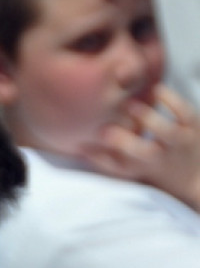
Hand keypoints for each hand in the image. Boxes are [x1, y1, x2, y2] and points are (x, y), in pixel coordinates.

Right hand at [82, 85, 199, 210]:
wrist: (195, 177)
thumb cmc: (157, 170)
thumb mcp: (131, 171)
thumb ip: (106, 160)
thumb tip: (80, 147)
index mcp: (140, 170)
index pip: (116, 167)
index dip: (97, 157)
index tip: (83, 145)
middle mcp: (159, 158)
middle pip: (140, 153)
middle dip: (121, 141)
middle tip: (104, 129)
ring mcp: (178, 142)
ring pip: (164, 130)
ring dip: (144, 115)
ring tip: (128, 103)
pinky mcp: (193, 126)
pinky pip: (182, 110)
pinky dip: (168, 98)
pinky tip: (154, 90)